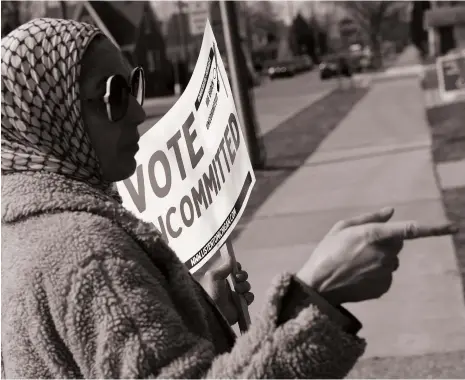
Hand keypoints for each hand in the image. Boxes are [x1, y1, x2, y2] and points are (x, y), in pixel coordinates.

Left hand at [199, 256, 253, 325]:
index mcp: (221, 278)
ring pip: (246, 286)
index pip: (232, 269)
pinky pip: (249, 297)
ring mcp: (235, 296)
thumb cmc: (211, 292)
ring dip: (244, 286)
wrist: (213, 312)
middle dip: (242, 275)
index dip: (237, 267)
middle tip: (237, 278)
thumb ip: (224, 266)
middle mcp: (229, 286)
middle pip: (242, 276)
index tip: (237, 267)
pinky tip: (243, 298)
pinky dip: (248, 297)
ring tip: (238, 290)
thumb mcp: (214, 276)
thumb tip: (231, 257)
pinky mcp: (241, 306)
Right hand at [297, 207, 456, 304]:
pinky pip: (387, 275)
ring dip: (381, 258)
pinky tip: (359, 274)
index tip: (453, 228)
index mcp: (373, 235)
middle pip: (398, 244)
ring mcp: (385, 272)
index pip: (408, 230)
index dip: (432, 229)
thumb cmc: (327, 251)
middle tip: (363, 244)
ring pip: (393, 260)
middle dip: (387, 241)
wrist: (319, 284)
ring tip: (357, 261)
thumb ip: (369, 218)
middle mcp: (383, 254)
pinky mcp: (384, 287)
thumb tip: (391, 211)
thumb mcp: (342, 228)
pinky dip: (378, 273)